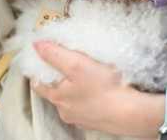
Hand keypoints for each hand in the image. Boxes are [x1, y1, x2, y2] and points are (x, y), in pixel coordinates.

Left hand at [30, 41, 160, 136]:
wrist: (130, 113)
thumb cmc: (103, 88)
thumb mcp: (77, 64)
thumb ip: (55, 54)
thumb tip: (36, 45)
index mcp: (57, 97)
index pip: (38, 84)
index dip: (39, 71)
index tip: (43, 61)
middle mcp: (65, 111)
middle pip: (55, 92)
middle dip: (59, 79)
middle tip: (68, 65)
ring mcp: (81, 119)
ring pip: (72, 101)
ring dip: (75, 90)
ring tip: (87, 76)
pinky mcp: (96, 121)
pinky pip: (87, 107)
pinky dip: (89, 98)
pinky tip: (99, 91)